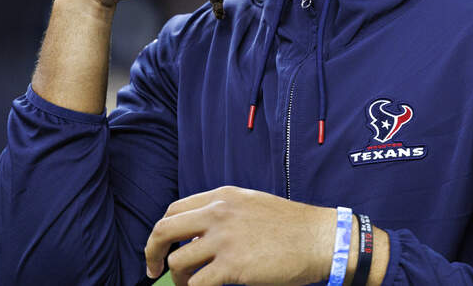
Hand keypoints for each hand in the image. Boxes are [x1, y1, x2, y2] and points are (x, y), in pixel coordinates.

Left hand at [145, 186, 334, 285]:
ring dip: (178, 279)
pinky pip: (197, 284)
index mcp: (222, 196)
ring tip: (189, 285)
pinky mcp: (233, 266)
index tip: (161, 248)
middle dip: (152, 253)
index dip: (162, 232)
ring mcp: (224, 239)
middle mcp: (218, 213)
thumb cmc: (291, 227)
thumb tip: (197, 236)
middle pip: (164, 230)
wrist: (320, 239)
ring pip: (178, 262)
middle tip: (153, 270)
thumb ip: (223, 213)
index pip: (174, 211)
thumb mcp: (252, 205)